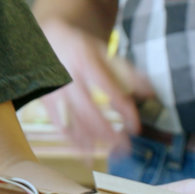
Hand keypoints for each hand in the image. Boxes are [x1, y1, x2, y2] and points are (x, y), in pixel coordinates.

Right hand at [35, 19, 153, 151]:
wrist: (43, 39)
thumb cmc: (79, 47)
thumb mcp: (103, 52)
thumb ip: (127, 72)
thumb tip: (151, 92)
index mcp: (87, 62)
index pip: (111, 91)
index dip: (125, 112)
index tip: (136, 128)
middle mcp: (69, 77)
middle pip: (90, 112)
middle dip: (108, 133)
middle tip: (125, 148)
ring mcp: (55, 91)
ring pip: (73, 122)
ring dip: (92, 143)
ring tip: (109, 155)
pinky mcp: (46, 101)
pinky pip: (60, 125)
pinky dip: (74, 141)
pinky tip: (86, 152)